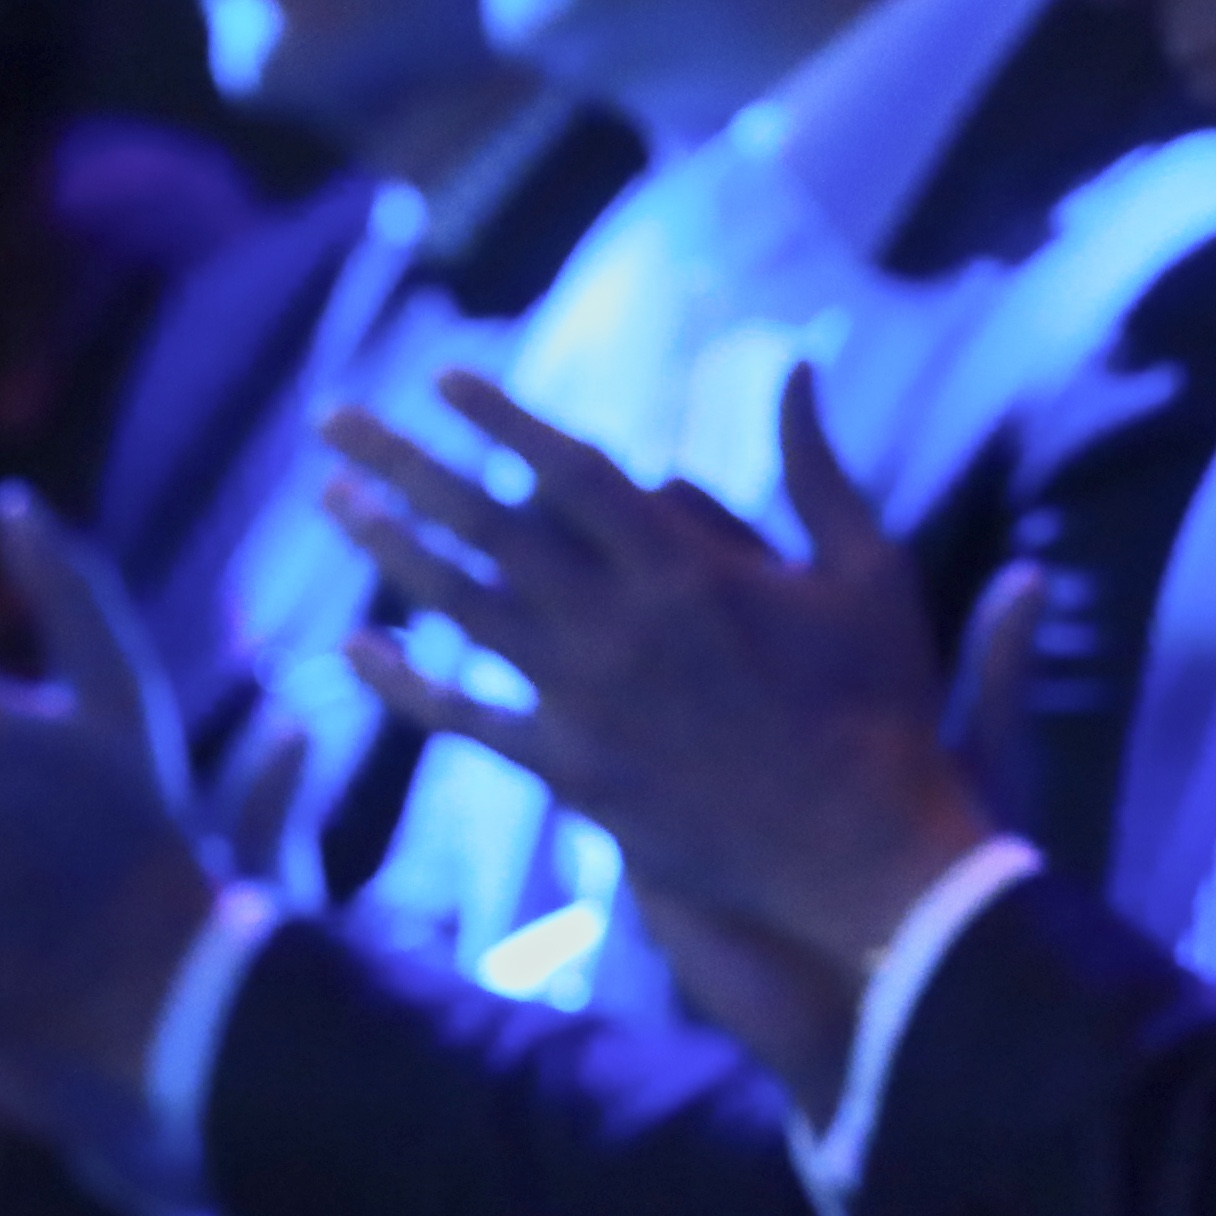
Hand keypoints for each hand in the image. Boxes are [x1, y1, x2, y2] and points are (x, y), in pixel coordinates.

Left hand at [323, 368, 997, 975]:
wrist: (863, 852)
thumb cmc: (883, 705)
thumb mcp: (868, 570)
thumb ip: (817, 465)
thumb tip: (793, 363)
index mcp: (687, 569)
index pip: (570, 469)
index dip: (502, 418)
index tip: (443, 376)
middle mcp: (617, 624)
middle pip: (485, 523)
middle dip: (402, 461)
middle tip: (331, 417)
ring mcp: (584, 699)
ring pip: (458, 608)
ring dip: (388, 548)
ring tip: (335, 501)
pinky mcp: (571, 770)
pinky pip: (466, 719)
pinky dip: (403, 685)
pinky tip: (354, 648)